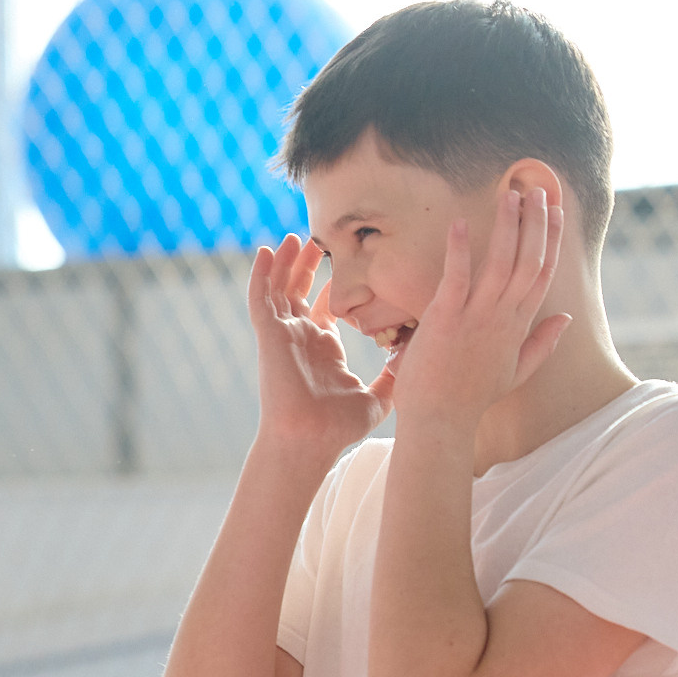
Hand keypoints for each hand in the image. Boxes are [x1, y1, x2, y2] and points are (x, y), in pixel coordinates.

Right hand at [249, 233, 395, 461]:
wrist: (310, 439)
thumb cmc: (338, 427)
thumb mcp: (378, 396)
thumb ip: (395, 376)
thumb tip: (417, 356)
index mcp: (323, 347)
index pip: (324, 307)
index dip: (333, 285)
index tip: (347, 261)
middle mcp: (300, 337)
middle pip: (299, 290)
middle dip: (306, 264)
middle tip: (318, 237)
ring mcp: (282, 335)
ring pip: (279, 288)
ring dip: (285, 262)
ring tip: (293, 237)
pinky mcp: (268, 336)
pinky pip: (260, 299)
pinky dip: (261, 275)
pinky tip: (267, 251)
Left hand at [394, 188, 571, 428]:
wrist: (441, 420)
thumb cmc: (472, 397)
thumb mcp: (517, 371)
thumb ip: (543, 343)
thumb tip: (566, 318)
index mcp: (520, 325)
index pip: (543, 273)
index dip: (551, 239)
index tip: (555, 210)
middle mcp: (504, 317)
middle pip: (530, 260)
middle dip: (536, 223)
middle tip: (538, 189)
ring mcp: (477, 317)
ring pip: (502, 262)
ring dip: (508, 226)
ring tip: (512, 194)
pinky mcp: (447, 318)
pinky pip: (457, 276)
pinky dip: (461, 249)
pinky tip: (462, 223)